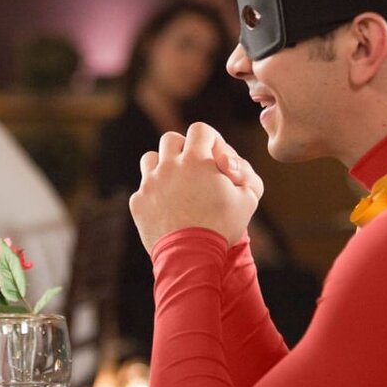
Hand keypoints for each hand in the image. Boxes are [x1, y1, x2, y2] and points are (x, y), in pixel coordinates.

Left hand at [129, 122, 262, 252]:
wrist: (191, 257)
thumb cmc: (222, 226)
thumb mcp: (248, 198)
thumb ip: (243, 171)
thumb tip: (225, 160)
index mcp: (196, 159)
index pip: (200, 129)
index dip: (211, 140)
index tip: (215, 158)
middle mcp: (169, 166)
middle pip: (172, 139)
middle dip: (184, 150)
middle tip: (195, 170)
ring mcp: (150, 183)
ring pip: (151, 158)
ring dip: (163, 166)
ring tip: (176, 185)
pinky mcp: (138, 202)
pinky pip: (142, 188)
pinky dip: (153, 194)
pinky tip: (166, 209)